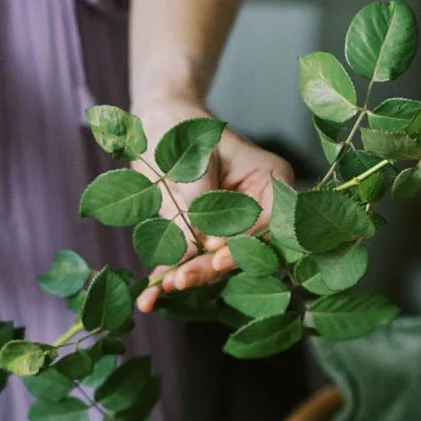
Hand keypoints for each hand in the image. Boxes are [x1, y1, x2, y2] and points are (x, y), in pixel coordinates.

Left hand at [133, 98, 294, 314]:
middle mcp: (257, 211)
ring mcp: (229, 227)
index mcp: (271, 184)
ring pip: (214, 263)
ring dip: (189, 276)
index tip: (217, 257)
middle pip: (241, 250)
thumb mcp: (193, 161)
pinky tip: (149, 299)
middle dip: (209, 269)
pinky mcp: (201, 237)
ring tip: (162, 287)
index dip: (243, 245)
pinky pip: (189, 261)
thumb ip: (200, 204)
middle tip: (181, 280)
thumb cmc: (183, 129)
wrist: (158, 122)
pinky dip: (168, 276)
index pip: (267, 225)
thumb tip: (200, 249)